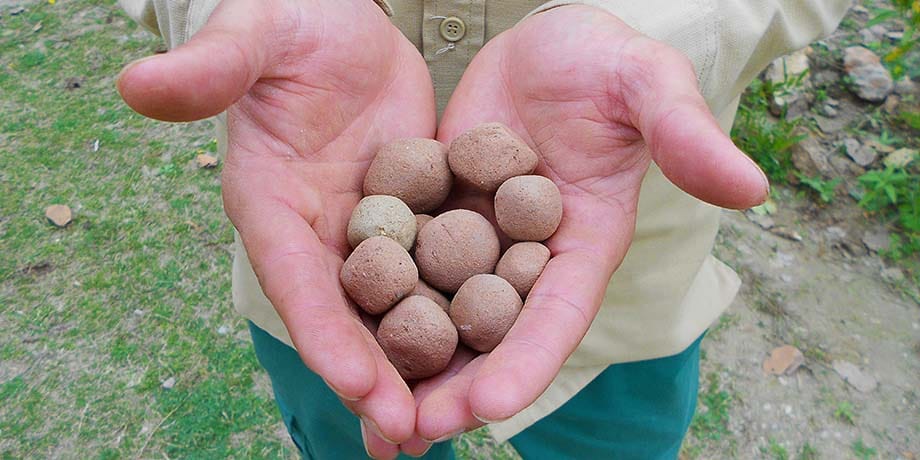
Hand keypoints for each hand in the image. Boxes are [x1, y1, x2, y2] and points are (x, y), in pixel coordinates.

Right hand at [116, 0, 435, 456]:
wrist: (344, 22)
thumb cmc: (292, 21)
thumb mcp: (257, 36)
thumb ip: (212, 67)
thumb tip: (135, 83)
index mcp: (272, 203)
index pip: (294, 277)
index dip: (320, 331)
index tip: (358, 383)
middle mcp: (320, 232)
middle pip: (346, 314)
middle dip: (375, 375)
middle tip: (411, 435)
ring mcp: (371, 230)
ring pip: (395, 309)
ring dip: (418, 367)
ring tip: (449, 426)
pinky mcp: (417, 217)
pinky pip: (440, 271)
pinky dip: (458, 315)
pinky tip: (493, 353)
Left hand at [401, 5, 767, 450]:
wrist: (545, 43)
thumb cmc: (606, 60)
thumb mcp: (647, 85)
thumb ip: (685, 134)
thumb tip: (755, 187)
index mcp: (585, 241)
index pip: (558, 311)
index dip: (529, 359)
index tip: (492, 406)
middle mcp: (528, 255)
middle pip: (493, 332)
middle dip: (456, 386)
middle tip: (409, 435)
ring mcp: (475, 238)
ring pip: (439, 311)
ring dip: (407, 364)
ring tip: (366, 415)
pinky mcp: (432, 213)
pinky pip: (399, 262)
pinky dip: (375, 301)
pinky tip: (338, 333)